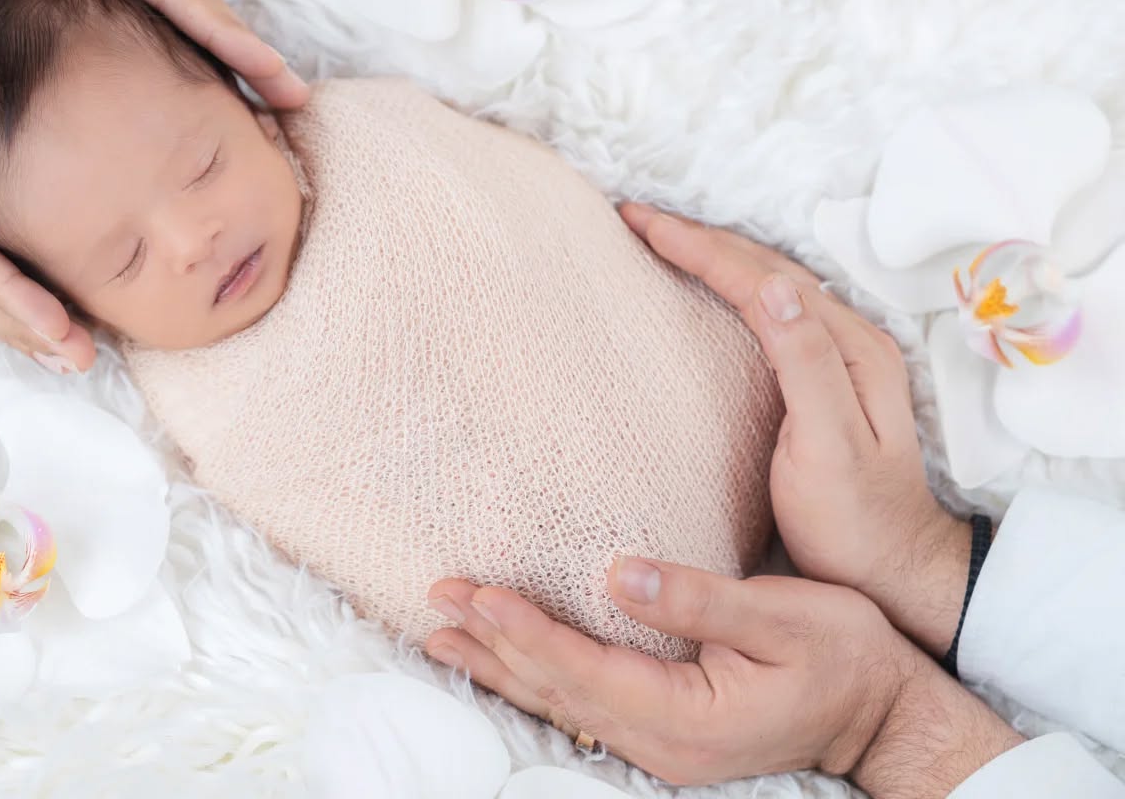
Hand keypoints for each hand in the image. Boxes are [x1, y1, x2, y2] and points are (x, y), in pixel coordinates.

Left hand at [425, 561, 1021, 795]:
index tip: (478, 594)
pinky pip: (582, 707)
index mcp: (689, 716)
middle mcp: (663, 742)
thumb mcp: (785, 620)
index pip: (586, 671)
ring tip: (444, 636)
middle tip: (437, 601)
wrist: (882, 715)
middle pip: (558, 691)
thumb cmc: (846, 659)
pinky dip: (535, 680)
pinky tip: (506, 663)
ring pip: (562, 704)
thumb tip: (618, 574)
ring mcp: (662, 746)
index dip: (527, 632)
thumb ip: (699, 600)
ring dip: (501, 666)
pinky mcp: (665, 734)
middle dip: (493, 646)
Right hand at [617, 203, 971, 656]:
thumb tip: (778, 287)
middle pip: (764, 269)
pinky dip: (729, 288)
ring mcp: (839, 359)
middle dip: (699, 237)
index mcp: (849, 349)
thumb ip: (808, 366)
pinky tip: (705, 292)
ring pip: (767, 285)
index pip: (761, 278)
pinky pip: (769, 313)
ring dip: (714, 256)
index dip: (699, 247)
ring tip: (661, 239)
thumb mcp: (832, 448)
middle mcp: (848, 341)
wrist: (896, 574)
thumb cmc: (856, 523)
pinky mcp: (823, 381)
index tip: (641, 224)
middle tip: (635, 218)